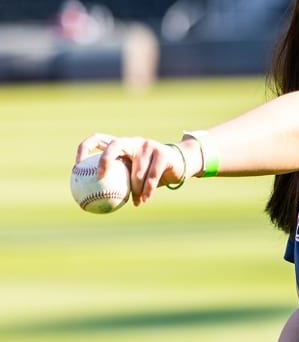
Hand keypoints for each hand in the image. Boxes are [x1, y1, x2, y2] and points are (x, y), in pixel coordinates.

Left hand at [75, 133, 190, 206]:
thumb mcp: (131, 176)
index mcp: (121, 145)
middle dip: (105, 159)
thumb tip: (90, 200)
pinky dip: (147, 191)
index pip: (99, 140)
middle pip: (115, 145)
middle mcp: (133, 142)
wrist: (178, 164)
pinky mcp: (163, 153)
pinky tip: (144, 201)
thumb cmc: (149, 173)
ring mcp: (149, 145)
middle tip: (100, 177)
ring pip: (136, 171)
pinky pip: (152, 177)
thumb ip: (115, 182)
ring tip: (134, 201)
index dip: (85, 148)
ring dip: (135, 189)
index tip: (78, 165)